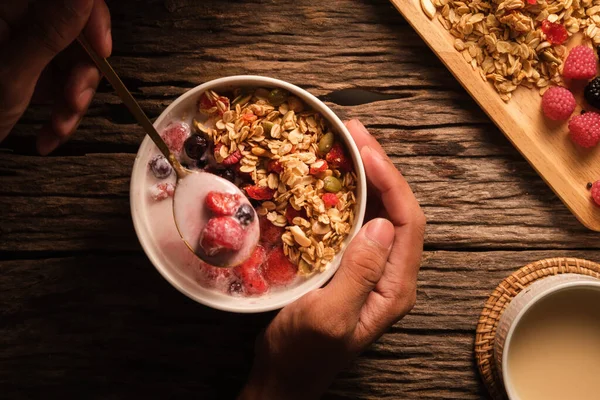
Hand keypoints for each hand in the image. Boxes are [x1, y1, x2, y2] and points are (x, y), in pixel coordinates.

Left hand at [0, 0, 110, 154]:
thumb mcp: (10, 76)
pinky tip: (50, 133)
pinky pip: (63, 84)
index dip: (90, 19)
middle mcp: (14, 24)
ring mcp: (24, 49)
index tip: (101, 50)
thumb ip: (49, 32)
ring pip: (74, 64)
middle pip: (75, 32)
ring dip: (74, 102)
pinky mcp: (31, 73)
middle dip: (82, 73)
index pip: (63, 0)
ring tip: (58, 127)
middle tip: (75, 100)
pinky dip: (63, 113)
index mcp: (2, 11)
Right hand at [239, 119, 425, 399]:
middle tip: (353, 133)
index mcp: (394, 287)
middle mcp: (390, 274)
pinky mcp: (350, 265)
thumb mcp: (329, 316)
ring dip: (364, 175)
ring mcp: (371, 268)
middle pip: (397, 209)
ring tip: (344, 143)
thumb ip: (359, 273)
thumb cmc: (303, 354)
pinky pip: (356, 221)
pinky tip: (332, 177)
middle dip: (379, 167)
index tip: (365, 150)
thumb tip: (382, 224)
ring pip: (378, 211)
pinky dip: (347, 194)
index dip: (390, 181)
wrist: (284, 376)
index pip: (408, 222)